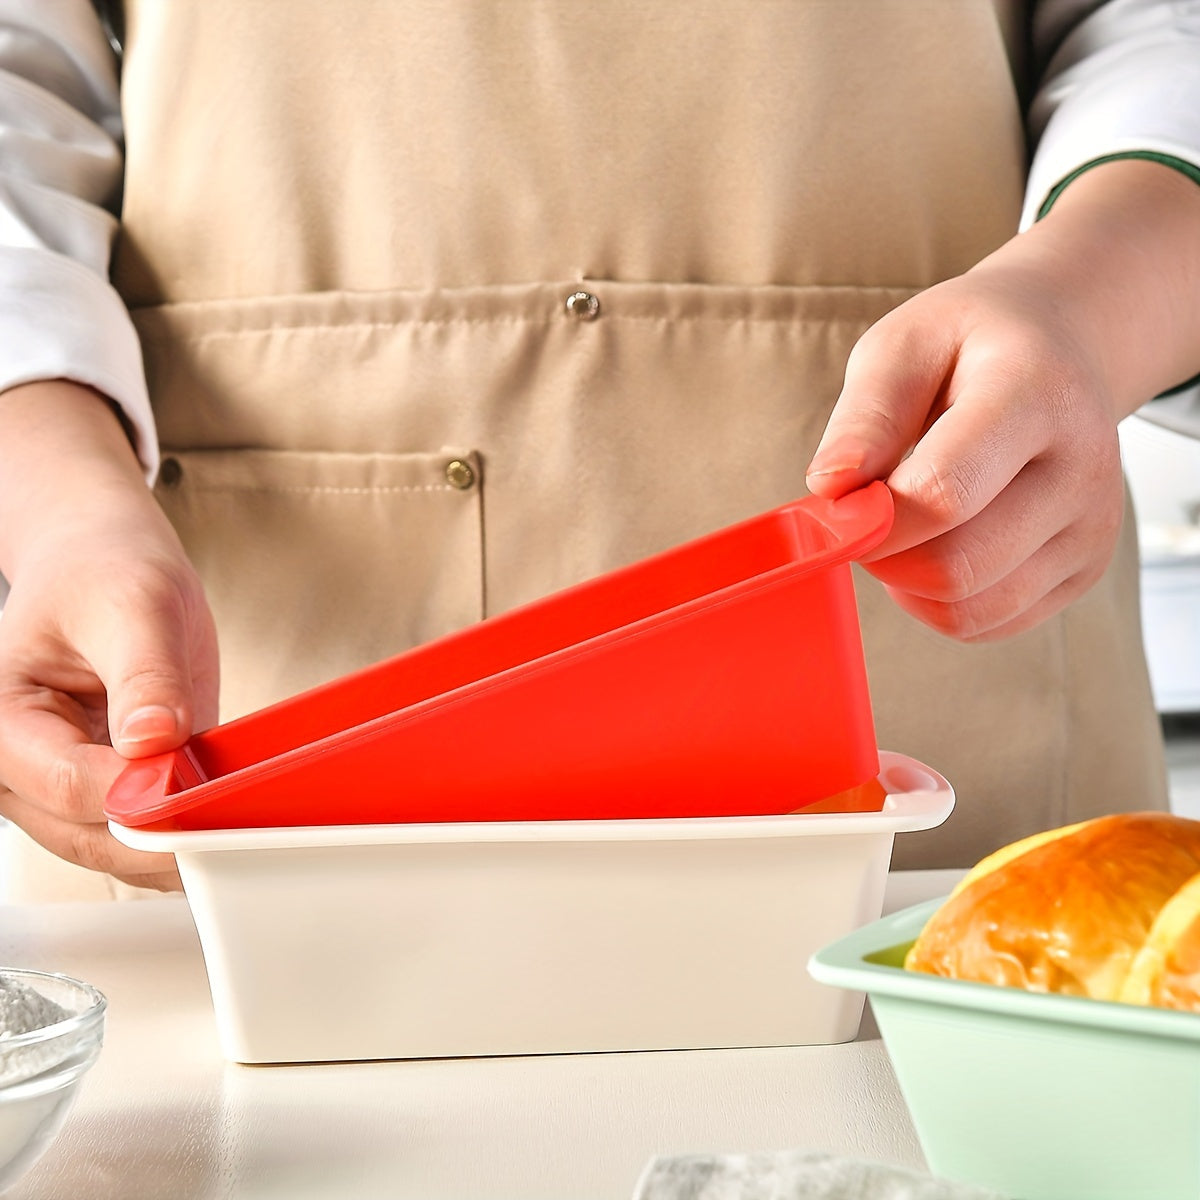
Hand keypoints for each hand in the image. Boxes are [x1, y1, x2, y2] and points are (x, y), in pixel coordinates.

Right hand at [0, 382, 217, 888]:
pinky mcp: (104, 790)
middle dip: (164, 838)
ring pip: (118, 849)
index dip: (143, 796)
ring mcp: (58, 787)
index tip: (205, 793)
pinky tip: (228, 819)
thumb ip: (146, 674)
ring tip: (239, 824)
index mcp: (0, 718)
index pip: (72, 785)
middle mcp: (17, 766)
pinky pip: (144, 830)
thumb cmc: (105, 572)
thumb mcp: (134, 605)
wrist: (104, 562)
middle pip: (91, 835)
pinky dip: (184, 830)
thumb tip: (154, 740)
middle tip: (238, 827)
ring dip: (178, 844)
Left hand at [807, 159, 1199, 640]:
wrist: (1063, 347)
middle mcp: (1083, 466)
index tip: (838, 505)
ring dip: (909, 585)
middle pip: (958, 566)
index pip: (944, 494)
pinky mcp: (1085, 567)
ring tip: (902, 528)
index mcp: (1036, 393)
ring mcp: (1093, 525)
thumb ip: (864, 418)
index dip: (873, 520)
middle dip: (885, 557)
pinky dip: (940, 602)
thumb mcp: (902, 345)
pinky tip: (935, 548)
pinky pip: (988, 622)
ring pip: (971, 608)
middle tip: (865, 517)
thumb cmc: (971, 346)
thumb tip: (832, 490)